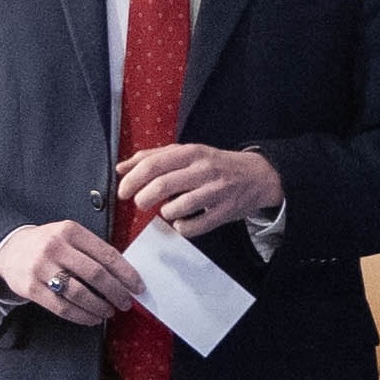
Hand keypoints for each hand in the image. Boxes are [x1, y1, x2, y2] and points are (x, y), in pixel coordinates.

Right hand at [0, 221, 142, 325]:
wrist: (9, 250)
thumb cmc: (47, 244)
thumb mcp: (69, 236)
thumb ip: (92, 250)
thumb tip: (124, 275)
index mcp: (70, 231)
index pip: (106, 254)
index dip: (126, 273)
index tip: (137, 286)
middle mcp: (55, 247)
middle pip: (95, 274)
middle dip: (116, 292)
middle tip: (126, 302)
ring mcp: (42, 268)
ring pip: (79, 293)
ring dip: (100, 306)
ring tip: (109, 311)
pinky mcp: (31, 289)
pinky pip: (62, 307)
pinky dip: (82, 316)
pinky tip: (92, 318)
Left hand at [115, 145, 282, 238]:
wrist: (257, 176)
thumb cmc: (215, 165)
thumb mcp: (187, 153)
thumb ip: (153, 157)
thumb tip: (121, 168)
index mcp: (191, 152)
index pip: (154, 164)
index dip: (133, 180)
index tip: (123, 191)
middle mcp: (203, 169)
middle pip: (162, 185)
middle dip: (143, 199)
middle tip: (140, 204)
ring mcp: (215, 191)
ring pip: (177, 207)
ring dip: (165, 212)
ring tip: (167, 210)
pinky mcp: (224, 212)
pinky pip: (194, 226)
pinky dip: (182, 227)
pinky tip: (183, 221)